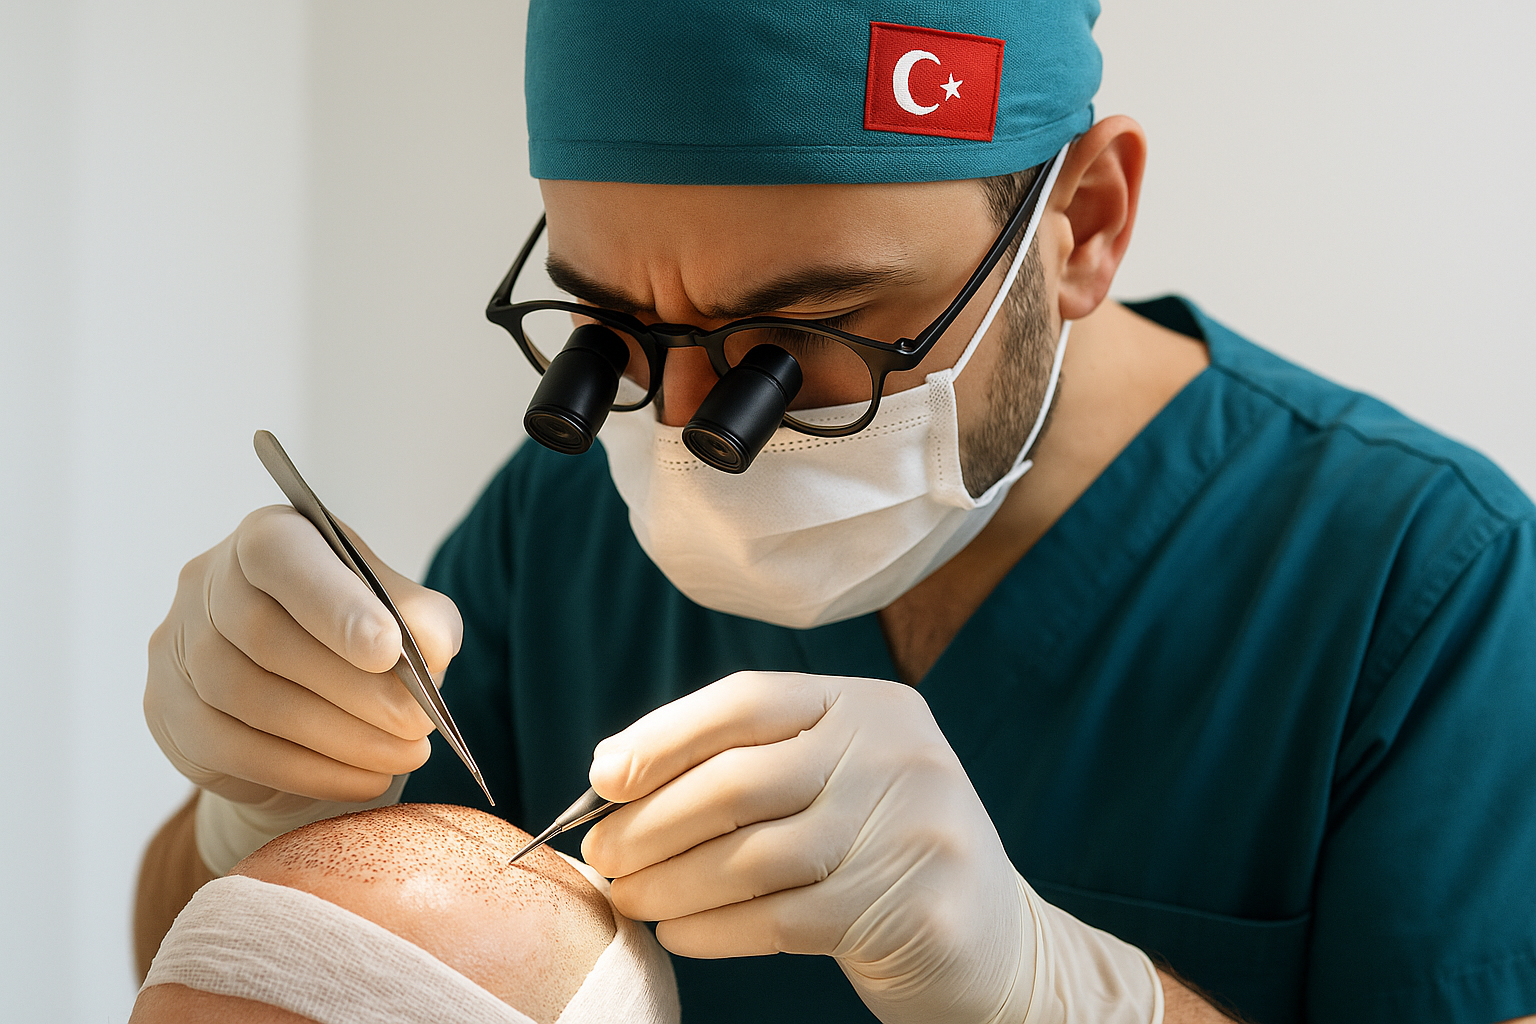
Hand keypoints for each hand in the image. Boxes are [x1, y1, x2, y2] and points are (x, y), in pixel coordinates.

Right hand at [144, 505, 461, 849]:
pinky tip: (365, 779)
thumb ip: (421, 619)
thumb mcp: (404, 617)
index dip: (333, 604)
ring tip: (405, 755)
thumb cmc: (359, 643)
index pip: (281, 555)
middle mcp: (208, 582)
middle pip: (265, 638)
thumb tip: (430, 647)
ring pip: (250, 700)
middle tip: (417, 723)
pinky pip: (236, 752)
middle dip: (354, 689)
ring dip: (339, 737)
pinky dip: (310, 771)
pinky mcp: (169, 713)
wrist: (306, 704)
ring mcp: (177, 648)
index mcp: (269, 536)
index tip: (388, 649)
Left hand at [580, 671, 1032, 1023]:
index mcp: (873, 707)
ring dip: (666, 883)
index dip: (663, 736)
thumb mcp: (845, 783)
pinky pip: (774, 919)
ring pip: (747, 858)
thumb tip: (618, 769)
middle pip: (737, 781)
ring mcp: (910, 832)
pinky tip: (677, 933)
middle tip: (602, 854)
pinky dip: (709, 928)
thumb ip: (759, 765)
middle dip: (649, 822)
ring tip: (628, 897)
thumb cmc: (887, 859)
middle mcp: (897, 755)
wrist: (1004, 948)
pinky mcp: (910, 910)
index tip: (604, 776)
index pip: (748, 700)